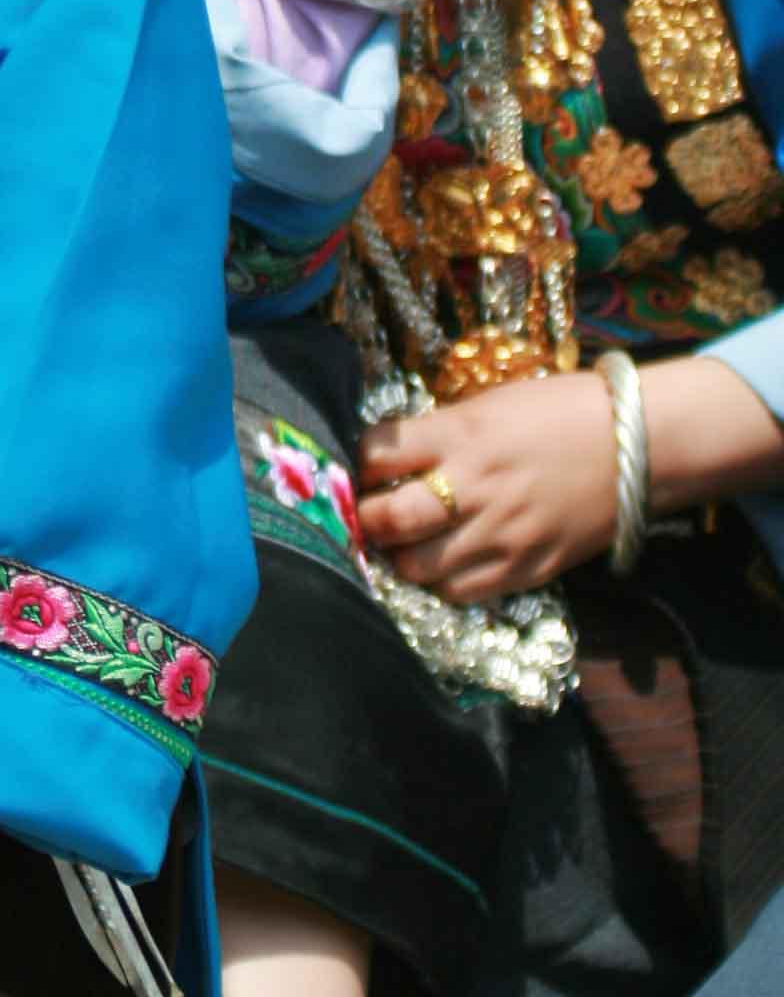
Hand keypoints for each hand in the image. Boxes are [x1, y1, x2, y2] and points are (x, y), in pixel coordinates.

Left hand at [357, 377, 618, 600]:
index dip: (360, 464)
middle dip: (367, 521)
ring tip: (401, 546)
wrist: (637, 444)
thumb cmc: (560, 410)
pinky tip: (441, 565)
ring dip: (400, 557)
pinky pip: (465, 592)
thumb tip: (392, 459)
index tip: (360, 470)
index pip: (378, 453)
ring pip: (420, 567)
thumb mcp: (489, 404)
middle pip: (390, 520)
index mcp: (460, 435)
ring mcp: (502, 534)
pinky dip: (442, 583)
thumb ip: (440, 433)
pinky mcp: (529, 568)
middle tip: (366, 516)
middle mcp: (474, 487)